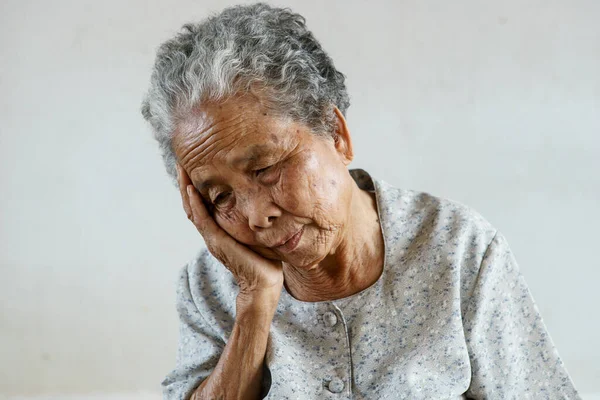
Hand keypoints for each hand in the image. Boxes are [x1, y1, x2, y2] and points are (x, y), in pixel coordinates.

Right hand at [176, 163, 283, 298]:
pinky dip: (195, 205)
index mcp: (220, 229)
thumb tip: (269, 200)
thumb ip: (256, 218)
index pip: (203, 203)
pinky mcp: (217, 242)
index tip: (195, 166)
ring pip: (192, 209)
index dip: (196, 186)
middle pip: (192, 203)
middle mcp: (212, 232)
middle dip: (186, 182)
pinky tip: (191, 190)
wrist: (264, 284)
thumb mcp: (259, 233)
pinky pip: (202, 220)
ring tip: (181, 170)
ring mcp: (212, 237)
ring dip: (185, 188)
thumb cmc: (266, 260)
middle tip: (181, 162)